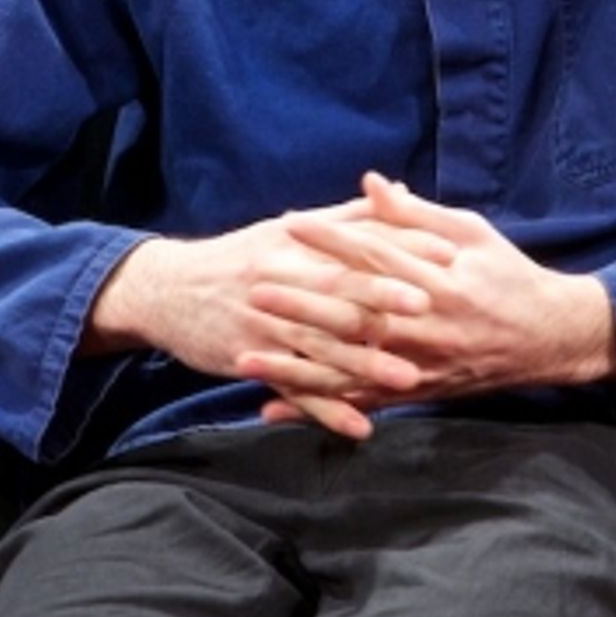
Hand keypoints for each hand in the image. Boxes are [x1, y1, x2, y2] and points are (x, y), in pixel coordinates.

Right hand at [83, 197, 453, 439]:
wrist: (168, 290)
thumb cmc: (239, 257)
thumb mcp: (287, 229)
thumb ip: (346, 216)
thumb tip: (394, 188)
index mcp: (297, 246)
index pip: (357, 244)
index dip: (402, 247)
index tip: (447, 252)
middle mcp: (282, 284)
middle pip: (338, 292)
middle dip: (385, 300)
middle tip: (431, 308)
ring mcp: (266, 326)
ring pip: (321, 346)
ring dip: (364, 364)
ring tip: (407, 378)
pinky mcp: (253, 362)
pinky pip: (295, 390)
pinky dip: (327, 411)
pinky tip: (360, 427)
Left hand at [246, 173, 615, 434]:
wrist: (549, 338)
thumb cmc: (508, 275)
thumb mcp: (472, 233)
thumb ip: (417, 215)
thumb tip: (372, 182)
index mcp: (440, 280)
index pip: (376, 256)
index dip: (332, 239)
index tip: (291, 224)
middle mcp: (426, 326)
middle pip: (354, 315)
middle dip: (300, 304)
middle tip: (254, 289)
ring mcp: (419, 364)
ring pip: (349, 368)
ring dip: (294, 366)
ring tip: (246, 359)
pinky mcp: (415, 392)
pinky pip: (359, 403)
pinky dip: (316, 408)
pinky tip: (274, 409)